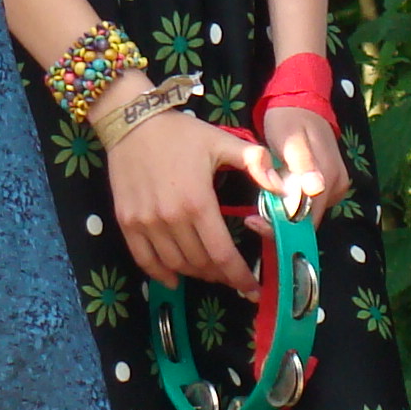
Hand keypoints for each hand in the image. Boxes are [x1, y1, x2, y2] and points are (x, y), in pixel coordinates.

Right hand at [109, 109, 280, 292]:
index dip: (239, 276)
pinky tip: (173, 279)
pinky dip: (160, 274)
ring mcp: (146, 223)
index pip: (222, 254)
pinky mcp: (127, 222)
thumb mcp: (223, 142)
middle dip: (221, 276)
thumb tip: (283, 188)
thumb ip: (256, 164)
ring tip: (209, 272)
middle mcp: (171, 219)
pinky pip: (144, 260)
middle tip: (233, 277)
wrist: (132, 121)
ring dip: (195, 274)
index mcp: (199, 203)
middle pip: (200, 264)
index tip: (252, 288)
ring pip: (174, 265)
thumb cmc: (181, 133)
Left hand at [260, 105, 348, 223]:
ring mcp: (335, 187)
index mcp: (329, 176)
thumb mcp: (290, 138)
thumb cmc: (289, 120)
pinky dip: (291, 207)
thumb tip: (316, 190)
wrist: (300, 104)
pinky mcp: (329, 186)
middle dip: (281, 224)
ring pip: (309, 215)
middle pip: (310, 220)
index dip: (282, 226)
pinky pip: (310, 206)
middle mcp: (337, 186)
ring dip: (284, 216)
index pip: (309, 218)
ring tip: (260, 206)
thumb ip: (302, 164)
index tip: (254, 221)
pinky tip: (275, 198)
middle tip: (252, 217)